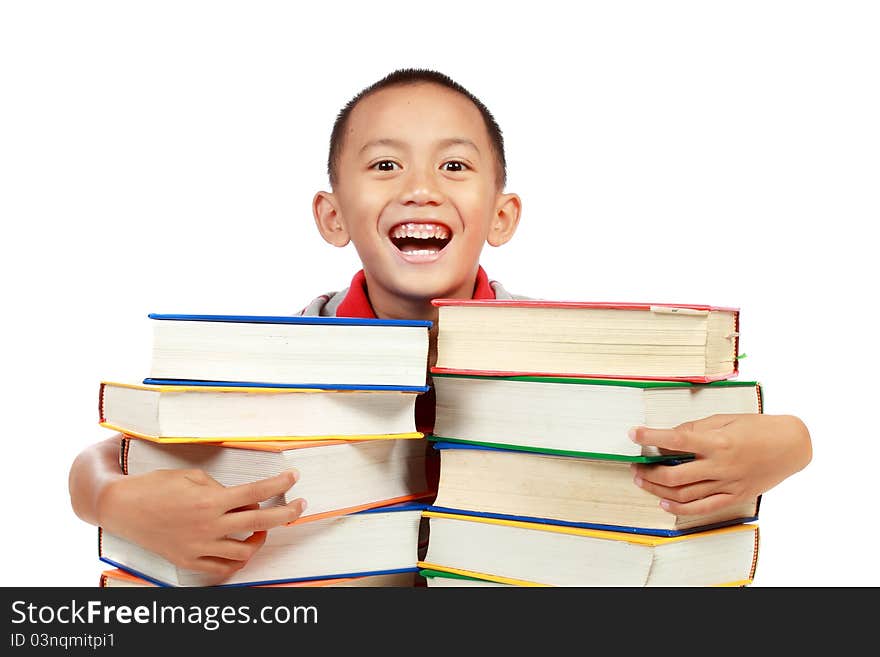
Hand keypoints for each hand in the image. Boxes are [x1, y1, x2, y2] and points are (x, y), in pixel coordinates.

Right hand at [97, 468, 306, 578]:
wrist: (122, 508)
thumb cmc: (154, 487)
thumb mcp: (190, 476)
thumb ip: (219, 487)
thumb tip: (240, 497)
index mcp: (209, 500)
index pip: (255, 492)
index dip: (279, 484)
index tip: (293, 478)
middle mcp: (208, 526)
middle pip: (260, 522)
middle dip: (286, 512)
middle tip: (299, 505)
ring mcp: (199, 547)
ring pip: (245, 550)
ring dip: (261, 538)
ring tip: (263, 527)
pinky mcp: (189, 560)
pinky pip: (222, 568)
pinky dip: (237, 559)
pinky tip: (242, 547)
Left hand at [629, 414, 811, 515]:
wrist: (791, 445)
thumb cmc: (757, 428)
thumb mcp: (725, 419)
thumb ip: (696, 428)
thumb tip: (671, 436)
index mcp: (718, 442)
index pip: (676, 440)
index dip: (650, 436)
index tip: (633, 433)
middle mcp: (721, 465)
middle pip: (675, 474)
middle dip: (649, 471)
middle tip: (635, 466)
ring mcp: (728, 484)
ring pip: (684, 494)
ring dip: (658, 489)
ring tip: (642, 481)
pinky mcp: (735, 496)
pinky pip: (703, 508)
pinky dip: (680, 508)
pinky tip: (663, 502)